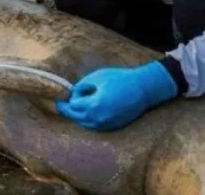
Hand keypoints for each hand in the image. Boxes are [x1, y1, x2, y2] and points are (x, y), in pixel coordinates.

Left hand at [55, 61, 177, 130]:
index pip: (73, 106)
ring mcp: (106, 125)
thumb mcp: (98, 76)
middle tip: (60, 104)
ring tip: (74, 107)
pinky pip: (95, 126)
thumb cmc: (121, 79)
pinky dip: (88, 120)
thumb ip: (82, 86)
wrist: (143, 89)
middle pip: (76, 118)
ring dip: (77, 116)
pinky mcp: (113, 127)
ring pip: (84, 124)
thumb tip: (73, 93)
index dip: (68, 98)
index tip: (64, 94)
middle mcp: (99, 118)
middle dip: (67, 110)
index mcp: (94, 105)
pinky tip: (86, 112)